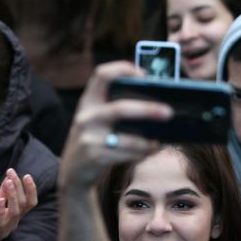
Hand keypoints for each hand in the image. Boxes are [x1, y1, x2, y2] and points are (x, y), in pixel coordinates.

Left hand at [0, 168, 37, 240]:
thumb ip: (2, 193)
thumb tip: (8, 178)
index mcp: (15, 215)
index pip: (29, 202)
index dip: (31, 189)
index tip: (26, 175)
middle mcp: (13, 222)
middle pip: (23, 205)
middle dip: (19, 188)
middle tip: (12, 174)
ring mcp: (4, 228)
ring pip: (14, 213)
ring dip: (12, 196)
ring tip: (8, 183)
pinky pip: (0, 222)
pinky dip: (1, 210)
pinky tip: (0, 200)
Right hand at [58, 62, 167, 192]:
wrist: (72, 171)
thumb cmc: (93, 140)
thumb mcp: (95, 120)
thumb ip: (115, 107)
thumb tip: (156, 102)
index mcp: (88, 101)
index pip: (101, 75)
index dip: (123, 69)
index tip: (145, 75)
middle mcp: (86, 117)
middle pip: (120, 108)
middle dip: (148, 109)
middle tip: (168, 112)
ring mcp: (89, 138)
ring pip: (128, 139)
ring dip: (148, 142)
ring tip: (158, 142)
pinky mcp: (94, 157)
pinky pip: (126, 155)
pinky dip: (142, 153)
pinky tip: (150, 151)